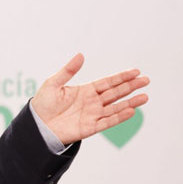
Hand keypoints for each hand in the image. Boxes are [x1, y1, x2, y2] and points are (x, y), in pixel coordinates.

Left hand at [31, 53, 148, 145]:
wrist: (36, 125)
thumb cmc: (42, 104)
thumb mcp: (53, 84)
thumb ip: (68, 71)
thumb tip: (80, 55)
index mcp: (84, 91)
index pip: (107, 83)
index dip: (121, 77)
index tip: (135, 71)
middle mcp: (91, 102)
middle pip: (115, 93)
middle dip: (130, 87)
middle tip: (146, 80)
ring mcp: (92, 115)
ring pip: (115, 108)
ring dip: (130, 102)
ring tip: (144, 97)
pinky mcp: (89, 128)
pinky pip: (107, 122)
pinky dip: (119, 117)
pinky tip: (130, 111)